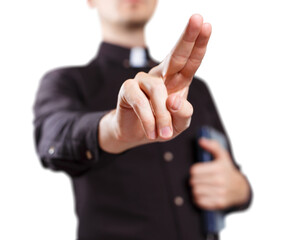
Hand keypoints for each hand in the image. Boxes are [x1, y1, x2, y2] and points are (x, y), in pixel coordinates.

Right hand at [99, 14, 211, 152]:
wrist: (136, 135)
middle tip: (197, 18)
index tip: (207, 25)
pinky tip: (152, 132)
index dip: (198, 44)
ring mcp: (143, 80)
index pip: (190, 61)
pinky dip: (149, 120)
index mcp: (177, 81)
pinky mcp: (128, 88)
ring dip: (163, 116)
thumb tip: (175, 100)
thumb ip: (184, 114)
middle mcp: (161, 76)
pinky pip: (141, 102)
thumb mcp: (179, 124)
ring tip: (165, 134)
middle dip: (188, 37)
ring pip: (158, 90)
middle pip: (176, 55)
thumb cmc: (161, 126)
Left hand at [189, 138, 249, 209]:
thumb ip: (212, 145)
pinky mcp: (219, 203)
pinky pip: (200, 202)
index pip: (194, 171)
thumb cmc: (227, 170)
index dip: (193, 171)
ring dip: (195, 189)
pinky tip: (202, 194)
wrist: (240, 188)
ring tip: (199, 186)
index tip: (197, 171)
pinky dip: (198, 199)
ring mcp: (220, 193)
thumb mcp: (222, 155)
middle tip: (198, 179)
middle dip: (193, 180)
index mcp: (219, 168)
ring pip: (195, 192)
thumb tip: (201, 140)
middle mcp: (220, 181)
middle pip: (194, 181)